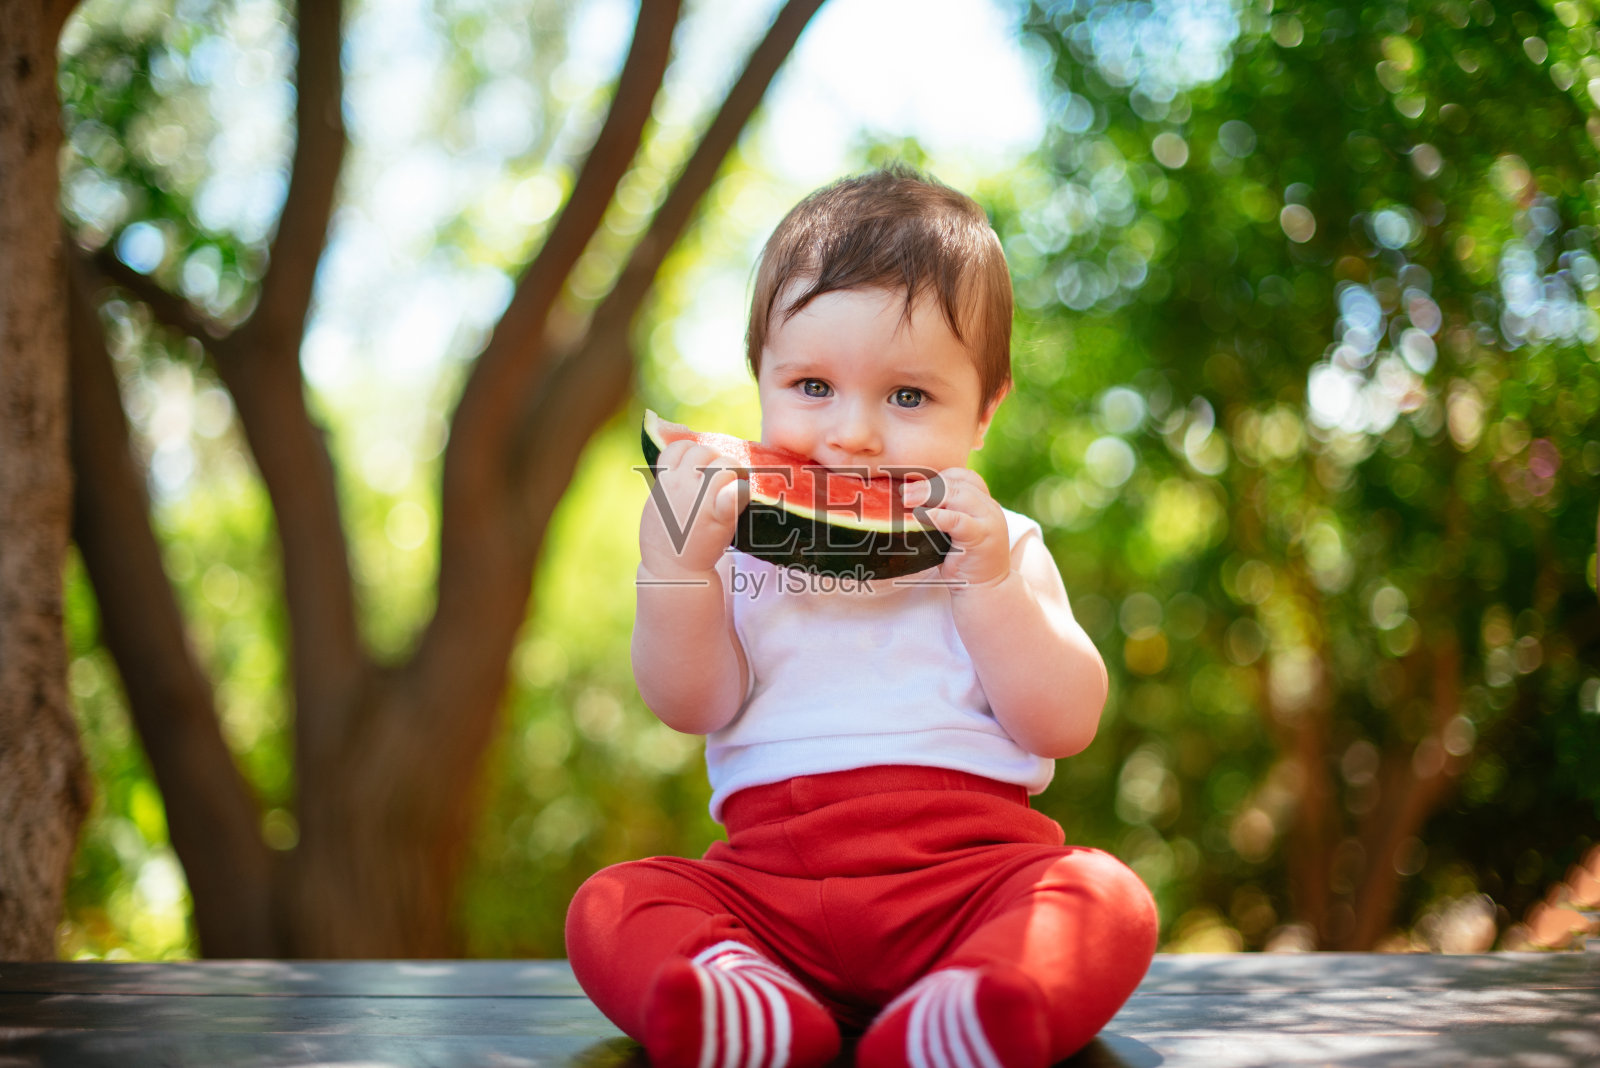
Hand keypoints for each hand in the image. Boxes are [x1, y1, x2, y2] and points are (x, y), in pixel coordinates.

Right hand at [640, 440, 747, 580]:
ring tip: (738, 483)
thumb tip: (686, 454)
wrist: (672, 571)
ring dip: (735, 471)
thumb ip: (671, 480)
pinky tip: (744, 494)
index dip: (695, 450)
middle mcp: (680, 484)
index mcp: (664, 480)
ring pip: (724, 465)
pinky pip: (736, 490)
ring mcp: (698, 499)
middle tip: (727, 476)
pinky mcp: (718, 516)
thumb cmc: (667, 537)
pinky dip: (743, 489)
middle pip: (705, 452)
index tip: (703, 465)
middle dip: (718, 460)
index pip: (680, 447)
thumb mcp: (659, 502)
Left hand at [901, 468, 1010, 588]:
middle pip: (958, 483)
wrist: (986, 591)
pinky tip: (920, 516)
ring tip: (906, 501)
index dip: (939, 477)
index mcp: (985, 503)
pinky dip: (938, 516)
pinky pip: (958, 520)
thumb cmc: (963, 561)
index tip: (915, 486)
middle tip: (903, 493)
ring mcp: (988, 522)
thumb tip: (907, 499)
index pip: (964, 476)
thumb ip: (943, 513)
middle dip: (927, 485)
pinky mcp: (981, 538)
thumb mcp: (954, 532)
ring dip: (929, 495)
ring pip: (958, 495)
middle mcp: (990, 508)